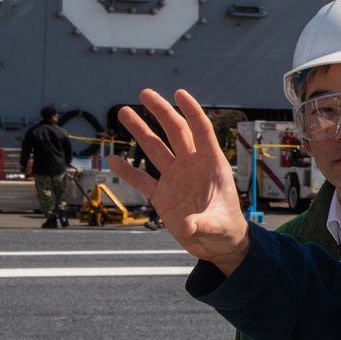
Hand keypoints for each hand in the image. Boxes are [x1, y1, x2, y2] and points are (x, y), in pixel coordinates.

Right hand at [106, 89, 249, 274]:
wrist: (218, 246)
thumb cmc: (227, 230)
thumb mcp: (218, 226)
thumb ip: (203, 223)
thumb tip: (187, 226)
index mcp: (211, 165)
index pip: (201, 131)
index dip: (191, 111)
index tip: (179, 93)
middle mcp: (192, 166)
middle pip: (175, 132)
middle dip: (161, 112)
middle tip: (144, 93)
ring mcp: (176, 178)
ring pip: (156, 149)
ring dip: (141, 131)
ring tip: (124, 112)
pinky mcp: (163, 195)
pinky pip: (142, 179)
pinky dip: (128, 170)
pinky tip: (113, 158)